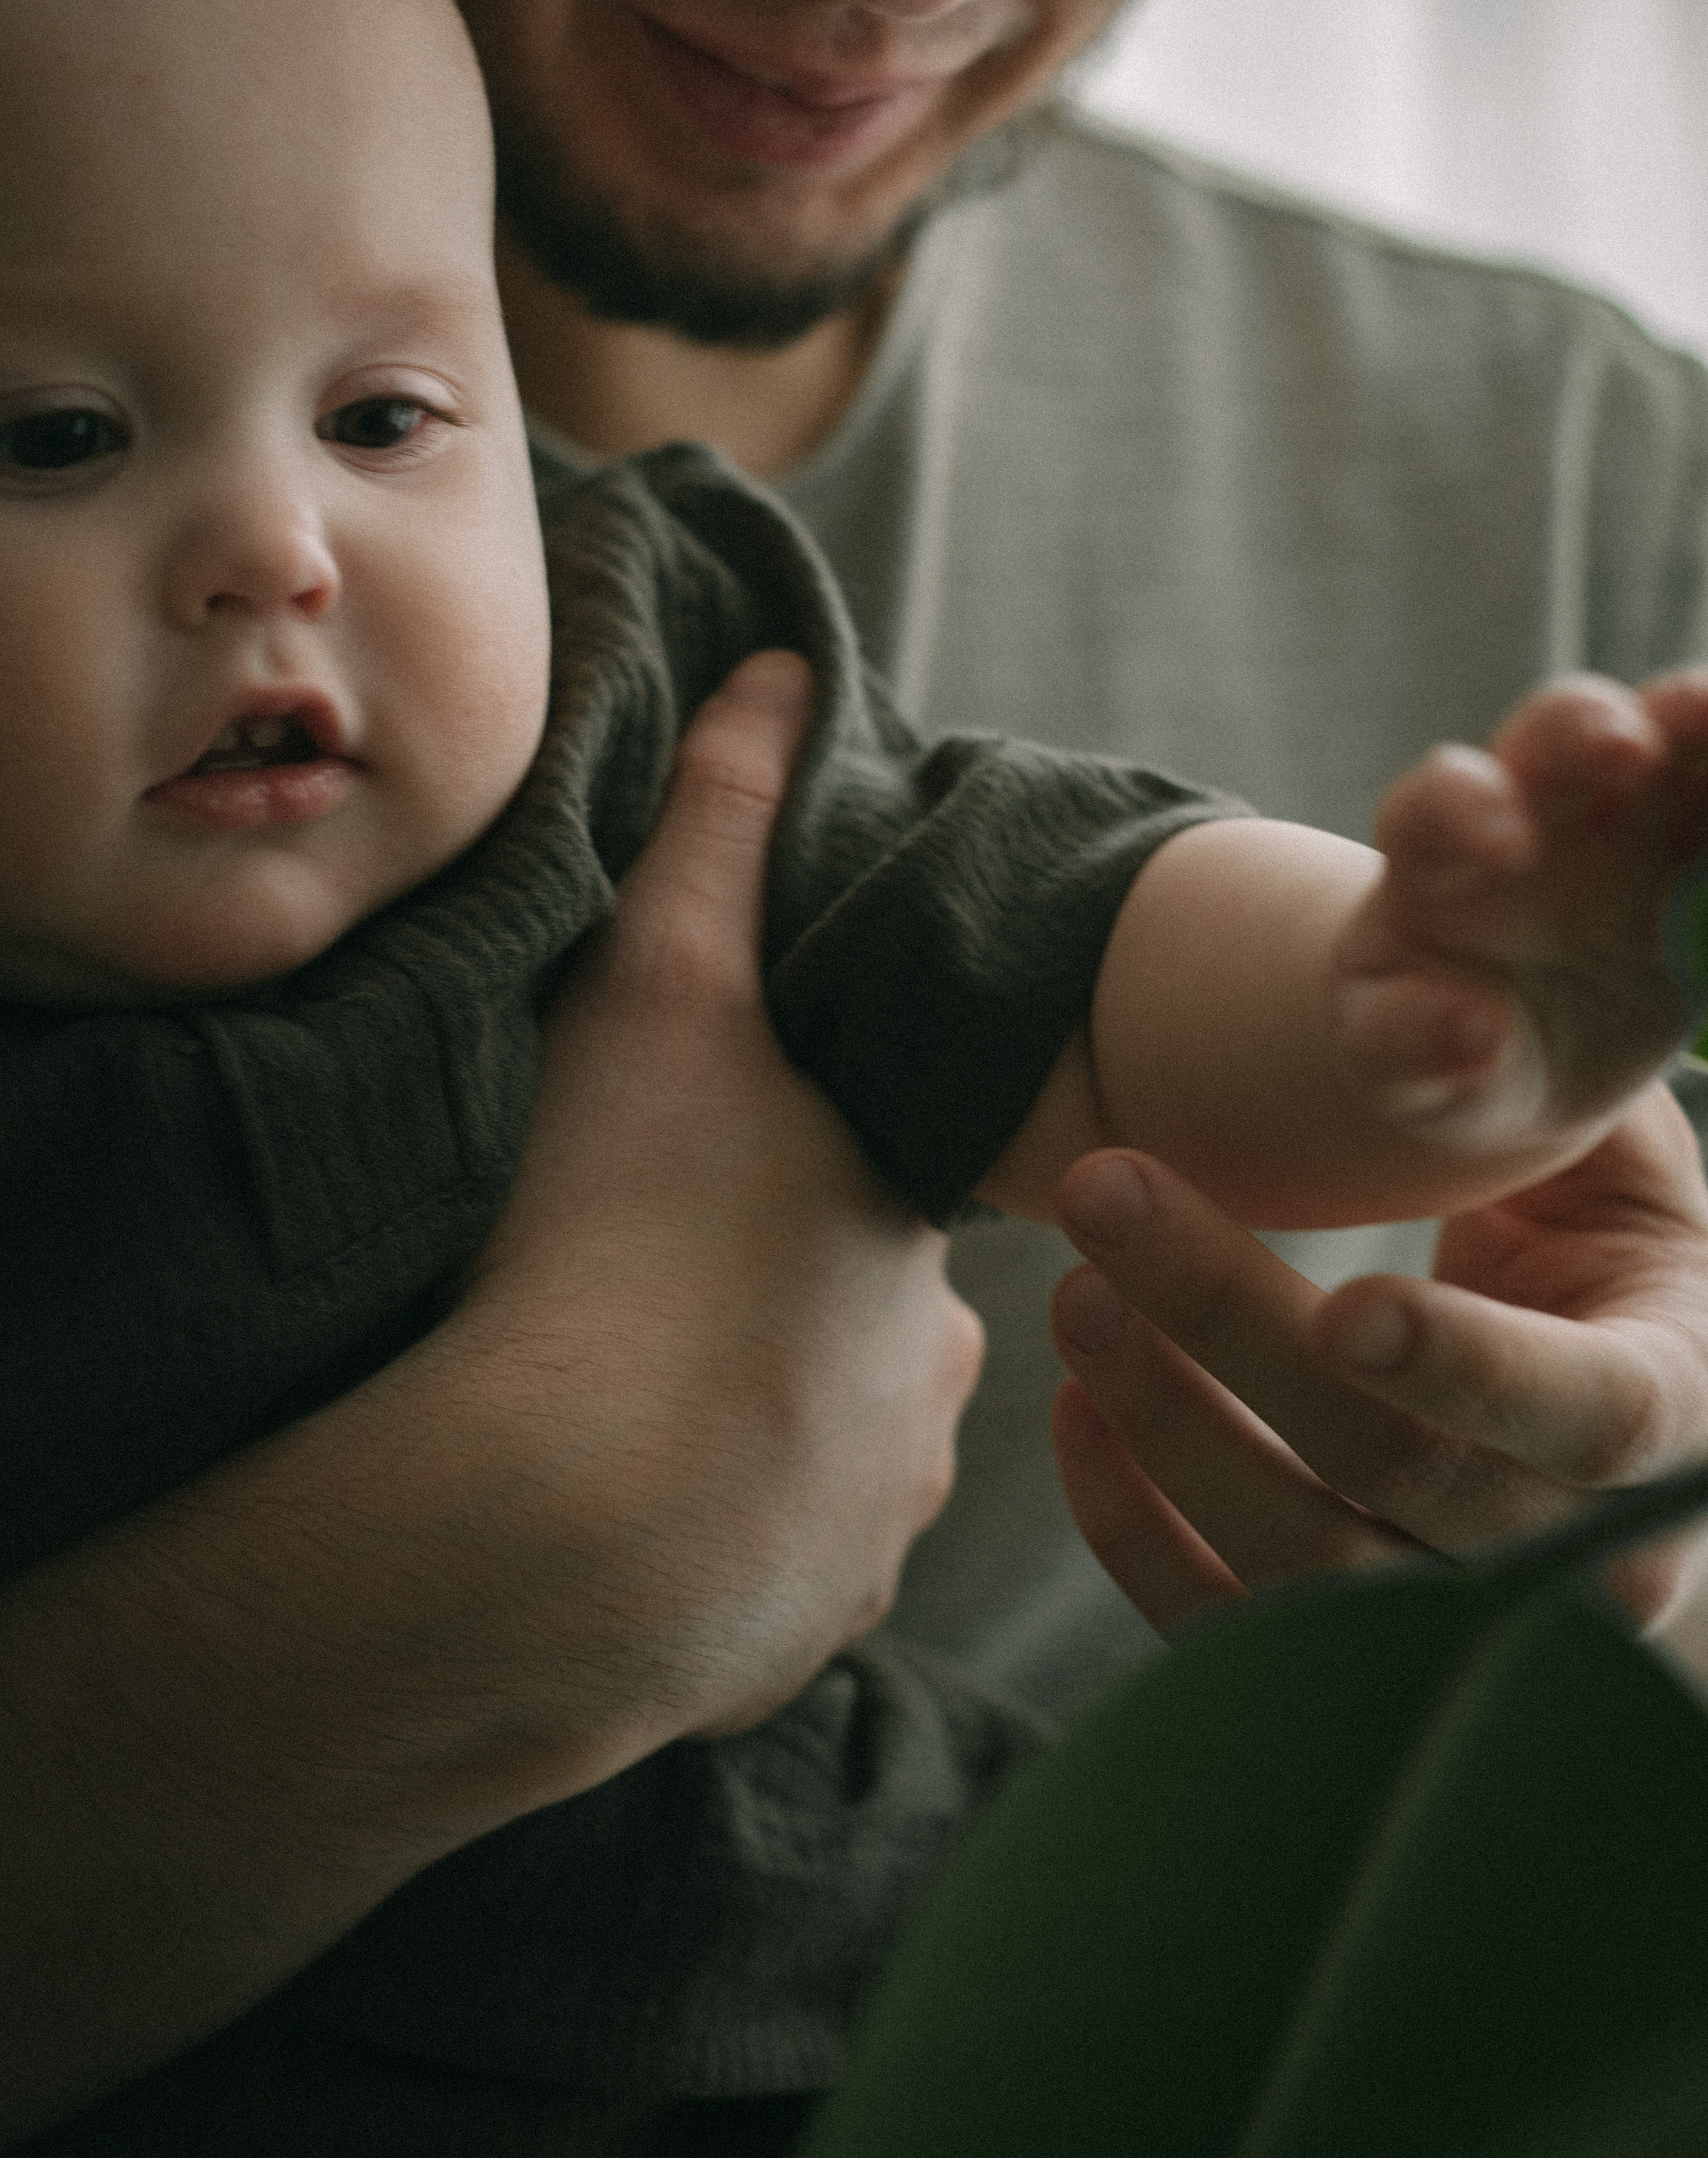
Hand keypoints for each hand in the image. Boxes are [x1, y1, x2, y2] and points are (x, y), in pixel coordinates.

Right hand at [0, 649, 980, 2139]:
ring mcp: (866, 1537)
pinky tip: (622, 1512)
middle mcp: (929, 1403)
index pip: (882, 1196)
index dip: (795, 1178)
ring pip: (820, 1462)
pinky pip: (762, 1577)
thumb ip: (722, 828)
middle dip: (779, 1311)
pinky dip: (707, 1546)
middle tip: (650, 1290)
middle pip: (861, 1336)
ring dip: (744, 1432)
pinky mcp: (791, 1641)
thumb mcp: (665, 988)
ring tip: (623, 1403)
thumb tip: (782, 670)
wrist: (552, 1530)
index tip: (704, 1184)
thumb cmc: (621, 1233)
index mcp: (912, 1250)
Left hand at [1048, 1083, 1707, 1635]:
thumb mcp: (1610, 1157)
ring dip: (1165, 1423)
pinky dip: (1129, 1529)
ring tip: (1075, 1293)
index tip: (1346, 1305)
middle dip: (1232, 1323)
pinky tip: (1077, 1407)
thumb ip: (1551, 1089)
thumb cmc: (1601, 1244)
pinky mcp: (1350, 1661)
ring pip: (1298, 1562)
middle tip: (1101, 1192)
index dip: (1468, 1368)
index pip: (1586, 1414)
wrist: (1589, 1392)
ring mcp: (1459, 1620)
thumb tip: (1458, 1027)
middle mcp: (1580, 1550)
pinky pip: (1224, 1627)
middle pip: (1393, 1466)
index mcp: (1673, 1407)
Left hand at [1333, 670, 1707, 1150]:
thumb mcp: (1399, 1063)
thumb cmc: (1429, 1044)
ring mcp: (1619, 817)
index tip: (1509, 851)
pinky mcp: (1690, 844)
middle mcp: (1529, 809)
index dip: (1467, 808)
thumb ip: (1413, 1044)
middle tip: (1629, 751)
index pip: (1434, 805)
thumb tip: (1472, 1031)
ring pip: (1663, 736)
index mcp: (1435, 860)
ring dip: (1698, 721)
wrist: (1508, 1054)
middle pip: (1553, 734)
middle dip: (1591, 729)